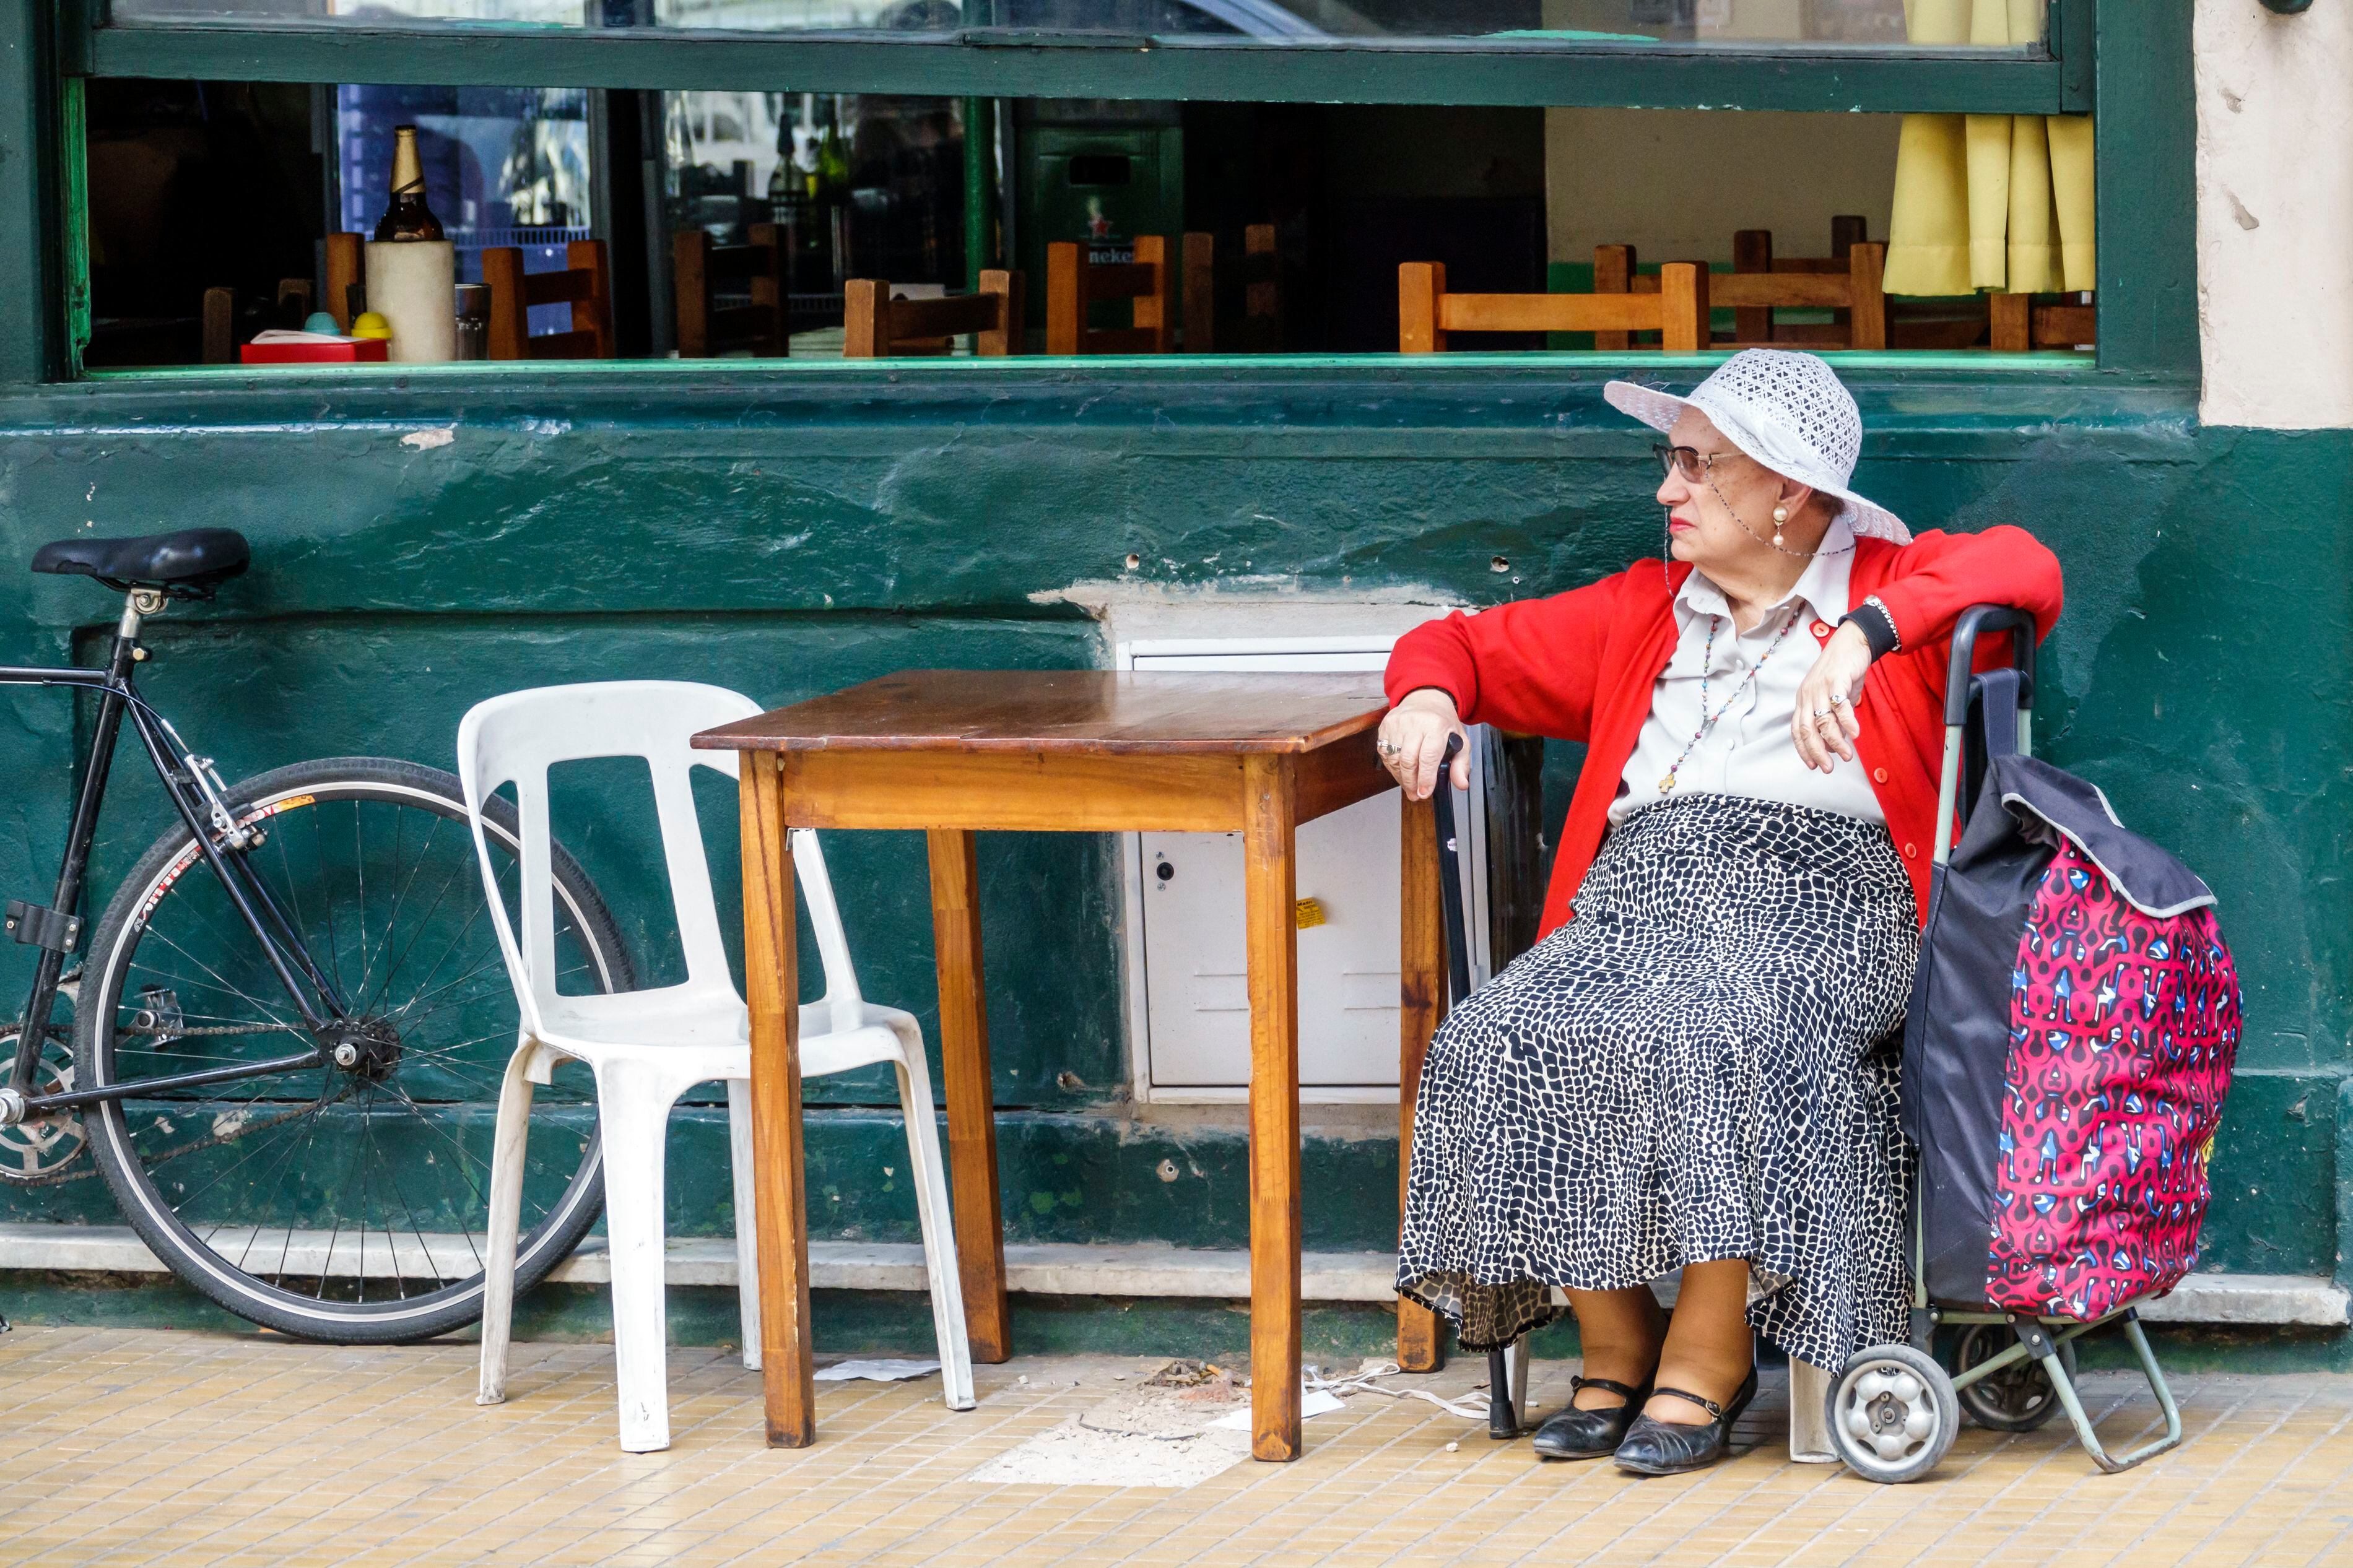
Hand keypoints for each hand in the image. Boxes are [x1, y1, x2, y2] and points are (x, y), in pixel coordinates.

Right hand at [1378, 688, 1468, 800]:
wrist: (1424, 699)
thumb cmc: (1442, 722)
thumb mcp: (1460, 740)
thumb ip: (1461, 764)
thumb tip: (1461, 784)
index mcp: (1436, 725)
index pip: (1428, 756)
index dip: (1426, 778)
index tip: (1425, 792)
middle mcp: (1414, 723)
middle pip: (1408, 760)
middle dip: (1411, 782)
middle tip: (1416, 794)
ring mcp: (1397, 724)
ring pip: (1394, 759)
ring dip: (1401, 777)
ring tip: (1409, 785)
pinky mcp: (1385, 726)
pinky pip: (1384, 753)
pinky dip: (1392, 767)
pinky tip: (1401, 771)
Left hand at [1791, 621, 1871, 773]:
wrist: (1851, 643)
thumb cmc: (1842, 672)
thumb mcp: (1833, 697)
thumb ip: (1833, 720)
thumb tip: (1836, 744)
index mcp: (1803, 700)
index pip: (1797, 730)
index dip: (1803, 750)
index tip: (1812, 766)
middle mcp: (1808, 695)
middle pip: (1808, 729)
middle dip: (1817, 752)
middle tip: (1828, 768)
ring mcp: (1820, 687)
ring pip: (1823, 720)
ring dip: (1835, 741)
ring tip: (1847, 755)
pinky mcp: (1836, 680)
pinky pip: (1840, 705)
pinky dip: (1847, 721)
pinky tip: (1856, 734)